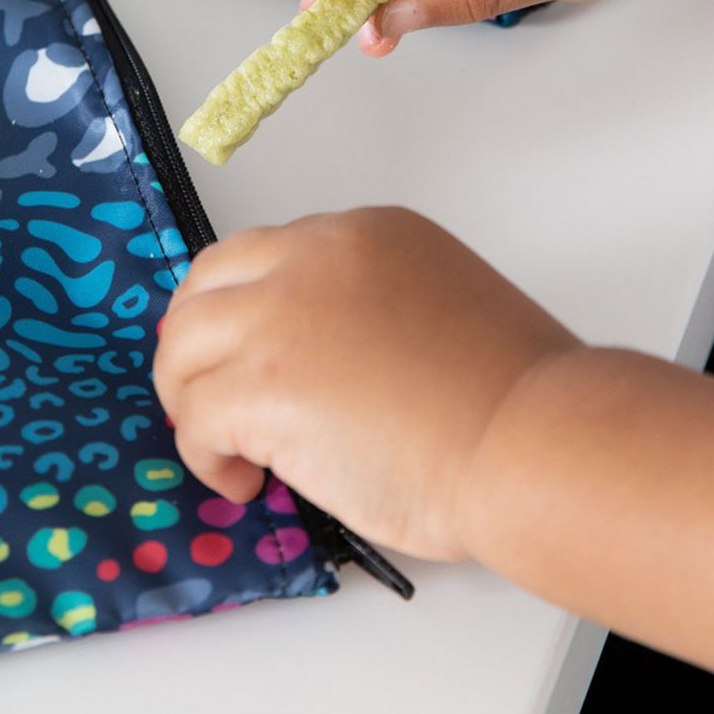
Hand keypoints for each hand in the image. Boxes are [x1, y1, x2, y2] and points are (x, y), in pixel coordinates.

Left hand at [153, 208, 578, 559]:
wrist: (533, 442)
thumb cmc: (512, 396)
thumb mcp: (434, 304)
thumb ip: (364, 307)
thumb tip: (315, 359)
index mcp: (361, 233)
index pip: (259, 257)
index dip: (240, 311)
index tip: (245, 356)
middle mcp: (311, 257)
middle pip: (204, 287)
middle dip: (195, 345)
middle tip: (212, 397)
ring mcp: (278, 317)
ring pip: (181, 345)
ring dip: (189, 398)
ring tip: (226, 445)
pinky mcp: (260, 386)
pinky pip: (194, 417)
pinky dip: (205, 454)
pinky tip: (245, 480)